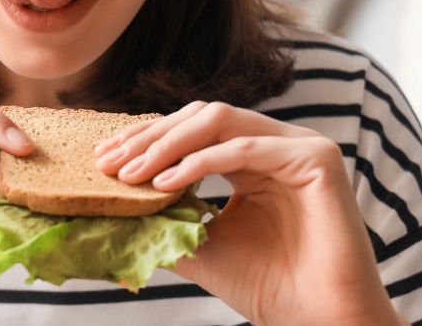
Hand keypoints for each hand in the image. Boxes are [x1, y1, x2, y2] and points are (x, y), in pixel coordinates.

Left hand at [95, 101, 402, 325]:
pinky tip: (166, 182)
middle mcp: (277, 143)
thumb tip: (110, 204)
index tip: (104, 159)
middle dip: (150, 136)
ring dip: (168, 144)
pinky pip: (245, 147)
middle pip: (202, 116)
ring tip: (132, 172)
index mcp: (253, 157)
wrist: (317, 321)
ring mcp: (300, 145)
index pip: (193, 129)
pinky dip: (201, 161)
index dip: (146, 138)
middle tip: (110, 162)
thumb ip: (165, 216)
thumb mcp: (200, 243)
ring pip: (220, 121)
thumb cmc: (266, 287)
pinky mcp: (317, 157)